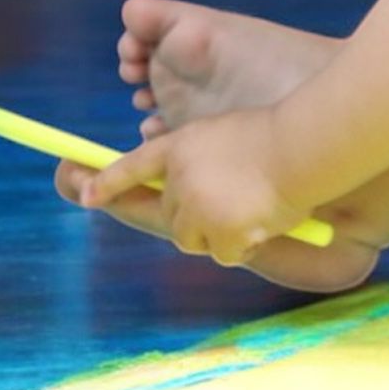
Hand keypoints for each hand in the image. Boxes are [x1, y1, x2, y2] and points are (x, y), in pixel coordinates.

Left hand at [81, 106, 313, 266]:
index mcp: (182, 147)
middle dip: (190, 215)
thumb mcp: (224, 137)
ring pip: (190, 237)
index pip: (134, 167)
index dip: (106, 182)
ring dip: (215, 231)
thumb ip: (197, 163)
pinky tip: (264, 220)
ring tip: (250, 206)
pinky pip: (222, 252)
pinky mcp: (218, 236)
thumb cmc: (277, 137)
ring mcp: (197, 209)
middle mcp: (181, 179)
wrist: (304, 148)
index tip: (84, 195)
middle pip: (167, 214)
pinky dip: (242, 244)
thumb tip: (181, 198)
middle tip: (225, 202)